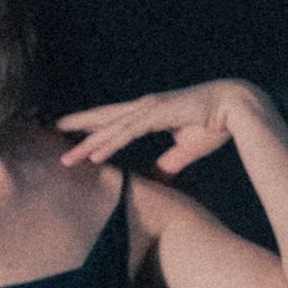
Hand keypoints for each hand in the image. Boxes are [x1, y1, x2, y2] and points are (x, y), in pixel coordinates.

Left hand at [55, 80, 258, 174]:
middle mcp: (144, 108)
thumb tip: (156, 179)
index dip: (90, 126)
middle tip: (50, 135)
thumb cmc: (213, 124)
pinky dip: (109, 144)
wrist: (237, 108)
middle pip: (102, 120)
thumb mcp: (184, 149)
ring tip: (66, 158)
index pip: (111, 120)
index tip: (68, 133)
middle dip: (76, 128)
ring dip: (86, 144)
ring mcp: (150, 110)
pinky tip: (93, 154)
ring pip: (110, 129)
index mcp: (148, 113)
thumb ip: (167, 163)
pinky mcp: (158, 116)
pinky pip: (127, 133)